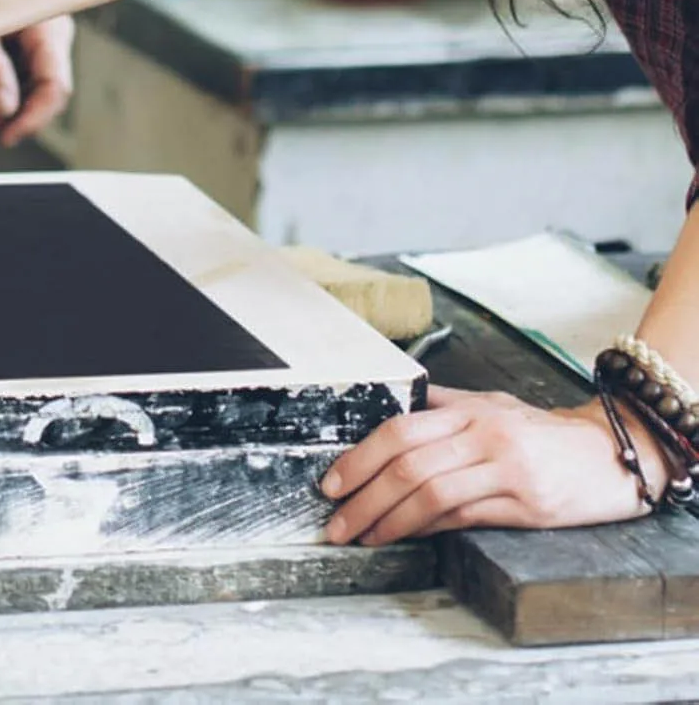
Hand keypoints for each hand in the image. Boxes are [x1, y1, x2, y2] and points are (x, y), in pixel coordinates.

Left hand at [0, 16, 74, 147]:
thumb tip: (5, 111)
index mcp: (46, 29)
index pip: (54, 87)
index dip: (33, 118)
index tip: (5, 138)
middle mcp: (50, 37)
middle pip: (43, 93)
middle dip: (11, 118)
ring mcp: (38, 42)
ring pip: (30, 91)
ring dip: (1, 111)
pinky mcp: (23, 46)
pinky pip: (20, 80)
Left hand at [320, 386, 670, 544]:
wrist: (609, 454)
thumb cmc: (541, 430)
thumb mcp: (490, 404)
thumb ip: (442, 406)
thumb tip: (389, 404)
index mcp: (468, 410)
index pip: (400, 430)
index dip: (360, 458)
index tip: (332, 483)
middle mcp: (483, 437)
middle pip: (408, 466)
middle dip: (364, 497)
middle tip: (336, 521)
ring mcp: (506, 471)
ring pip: (432, 496)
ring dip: (389, 521)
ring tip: (362, 537)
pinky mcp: (527, 505)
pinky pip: (465, 518)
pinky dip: (428, 529)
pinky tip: (405, 537)